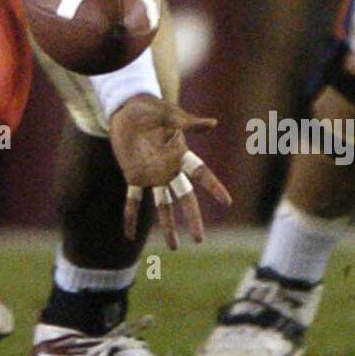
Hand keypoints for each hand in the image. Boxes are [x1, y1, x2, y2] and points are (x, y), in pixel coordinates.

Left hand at [108, 94, 229, 249]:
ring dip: (167, 225)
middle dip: (192, 217)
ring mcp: (152, 175)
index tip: (227, 202)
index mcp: (180, 154)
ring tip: (174, 247)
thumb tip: (213, 123)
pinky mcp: (134, 176)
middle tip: (199, 239)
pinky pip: (132, 200)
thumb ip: (188, 122)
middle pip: (184, 197)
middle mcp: (168, 169)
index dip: (213, 186)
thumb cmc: (151, 108)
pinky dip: (130, 217)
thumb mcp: (168, 113)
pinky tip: (129, 234)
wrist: (127, 109)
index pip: (200, 173)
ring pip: (163, 205)